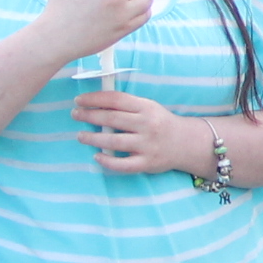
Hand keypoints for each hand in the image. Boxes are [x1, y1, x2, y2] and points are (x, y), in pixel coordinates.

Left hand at [70, 88, 196, 175]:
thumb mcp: (149, 108)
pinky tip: (97, 156)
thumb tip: (96, 104)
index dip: (94, 99)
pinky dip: (107, 161)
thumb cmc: (161, 123)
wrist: (187, 143)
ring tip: (80, 136)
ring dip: (93, 138)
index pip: (116, 99)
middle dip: (89, 116)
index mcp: (147, 107)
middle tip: (75, 115)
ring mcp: (147, 145)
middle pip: (112, 118)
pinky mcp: (147, 163)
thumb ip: (127, 106)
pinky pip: (123, 164)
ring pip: (114, 141)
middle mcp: (147, 125)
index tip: (79, 100)